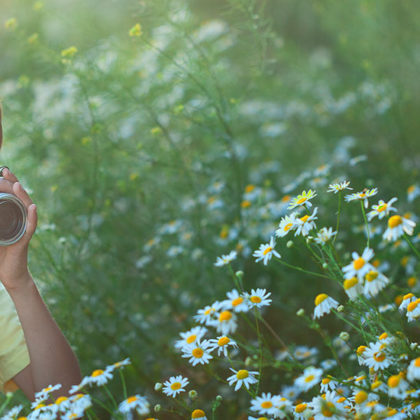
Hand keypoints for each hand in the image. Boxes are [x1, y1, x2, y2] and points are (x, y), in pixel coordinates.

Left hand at [0, 168, 37, 290]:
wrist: (8, 275)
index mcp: (11, 217)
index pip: (11, 196)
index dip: (7, 183)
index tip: (2, 171)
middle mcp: (20, 220)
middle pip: (19, 198)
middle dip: (13, 184)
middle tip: (6, 172)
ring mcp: (24, 228)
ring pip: (26, 208)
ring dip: (23, 196)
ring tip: (17, 185)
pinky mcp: (25, 239)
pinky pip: (31, 226)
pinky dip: (32, 217)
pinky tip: (32, 207)